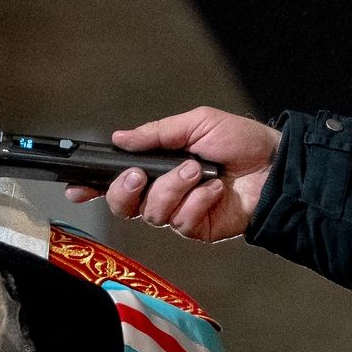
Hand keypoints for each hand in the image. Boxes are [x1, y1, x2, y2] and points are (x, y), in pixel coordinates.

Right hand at [89, 107, 280, 242]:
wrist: (275, 164)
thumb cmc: (239, 140)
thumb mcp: (195, 124)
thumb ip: (156, 134)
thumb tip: (120, 138)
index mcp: (156, 167)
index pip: (115, 180)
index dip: (91, 186)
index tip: (75, 188)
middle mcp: (162, 192)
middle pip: (123, 205)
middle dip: (124, 190)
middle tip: (138, 175)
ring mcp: (179, 212)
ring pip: (152, 213)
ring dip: (172, 189)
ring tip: (195, 170)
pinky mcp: (198, 228)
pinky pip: (182, 222)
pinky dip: (197, 202)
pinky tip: (214, 188)